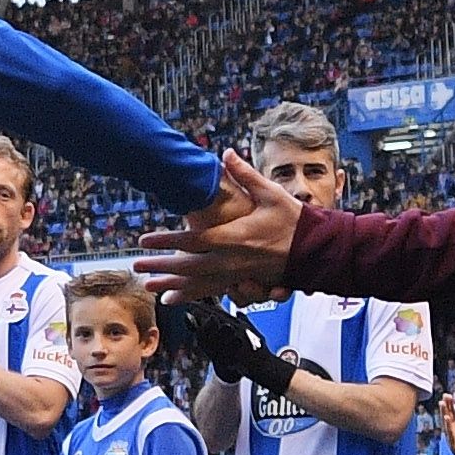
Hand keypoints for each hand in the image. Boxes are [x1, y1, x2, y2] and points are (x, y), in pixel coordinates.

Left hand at [137, 151, 298, 307]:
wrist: (317, 250)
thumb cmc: (296, 221)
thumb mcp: (271, 193)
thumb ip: (246, 175)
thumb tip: (226, 155)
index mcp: (237, 237)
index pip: (194, 240)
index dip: (168, 241)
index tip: (145, 240)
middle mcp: (233, 260)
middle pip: (189, 266)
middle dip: (161, 267)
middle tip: (136, 266)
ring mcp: (237, 275)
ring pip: (198, 283)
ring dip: (171, 285)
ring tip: (148, 287)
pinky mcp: (243, 282)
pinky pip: (212, 291)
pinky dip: (191, 295)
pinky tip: (174, 298)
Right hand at [436, 389, 454, 454]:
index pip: (452, 412)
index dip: (450, 404)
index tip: (449, 394)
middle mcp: (453, 432)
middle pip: (448, 417)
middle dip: (446, 407)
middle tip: (444, 396)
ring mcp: (453, 439)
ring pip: (448, 425)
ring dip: (445, 415)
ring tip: (443, 405)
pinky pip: (452, 436)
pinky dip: (449, 428)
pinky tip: (448, 420)